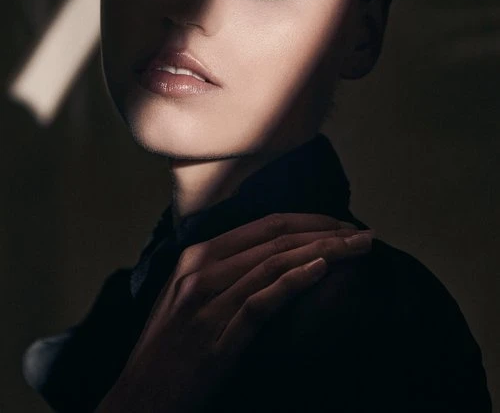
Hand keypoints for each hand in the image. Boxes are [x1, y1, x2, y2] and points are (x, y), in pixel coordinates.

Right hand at [96, 213, 372, 411]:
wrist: (137, 400)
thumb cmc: (168, 351)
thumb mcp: (188, 298)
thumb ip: (223, 273)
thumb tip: (272, 260)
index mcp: (197, 256)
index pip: (264, 226)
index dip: (307, 222)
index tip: (339, 226)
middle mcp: (201, 269)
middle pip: (275, 239)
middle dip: (323, 232)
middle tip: (361, 235)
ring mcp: (207, 301)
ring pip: (273, 263)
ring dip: (322, 252)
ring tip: (357, 249)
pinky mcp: (216, 336)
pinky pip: (261, 300)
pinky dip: (294, 282)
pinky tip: (322, 271)